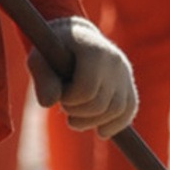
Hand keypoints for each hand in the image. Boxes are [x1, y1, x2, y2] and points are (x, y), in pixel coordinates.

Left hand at [34, 18, 138, 138]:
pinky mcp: (129, 84)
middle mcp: (115, 60)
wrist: (76, 38)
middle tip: (65, 107)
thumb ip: (42, 79)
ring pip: (116, 111)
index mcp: (94, 50)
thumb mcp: (40, 59)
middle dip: (77, 113)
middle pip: (100, 104)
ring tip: (75, 119)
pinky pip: (129, 111)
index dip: (68, 100)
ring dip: (93, 122)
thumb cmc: (53, 50)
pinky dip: (116, 125)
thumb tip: (48, 103)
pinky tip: (101, 131)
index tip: (59, 94)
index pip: (86, 90)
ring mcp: (125, 73)